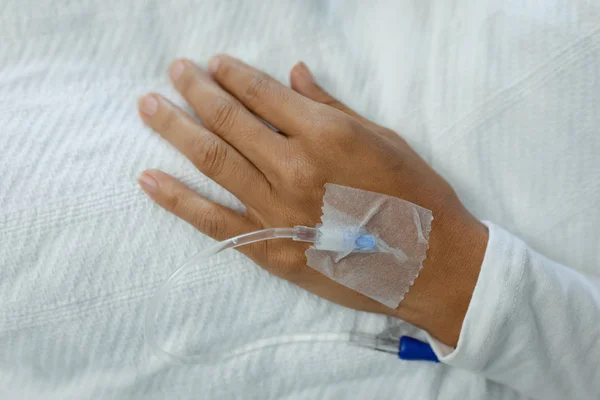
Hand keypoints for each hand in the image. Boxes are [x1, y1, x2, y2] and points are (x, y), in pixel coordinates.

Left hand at [137, 55, 487, 345]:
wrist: (429, 264)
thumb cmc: (415, 196)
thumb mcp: (383, 139)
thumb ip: (332, 105)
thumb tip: (294, 74)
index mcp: (325, 134)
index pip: (263, 94)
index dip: (234, 75)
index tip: (213, 63)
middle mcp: (294, 168)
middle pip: (229, 120)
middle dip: (196, 90)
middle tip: (173, 71)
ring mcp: (277, 211)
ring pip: (214, 161)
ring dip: (176, 129)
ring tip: (149, 106)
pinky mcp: (270, 250)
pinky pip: (213, 221)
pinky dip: (177, 199)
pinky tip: (148, 178)